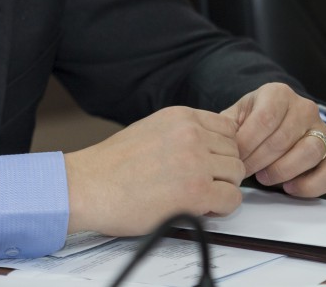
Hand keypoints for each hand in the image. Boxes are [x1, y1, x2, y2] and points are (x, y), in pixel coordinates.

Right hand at [64, 106, 244, 235]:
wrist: (89, 185)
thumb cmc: (112, 164)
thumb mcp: (150, 129)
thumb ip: (181, 133)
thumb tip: (208, 146)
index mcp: (179, 116)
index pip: (227, 128)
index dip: (220, 149)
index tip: (208, 163)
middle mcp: (191, 134)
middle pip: (235, 152)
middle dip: (221, 171)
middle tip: (199, 183)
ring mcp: (195, 161)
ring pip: (236, 175)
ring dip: (221, 189)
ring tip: (195, 196)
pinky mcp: (196, 191)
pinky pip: (232, 200)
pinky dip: (220, 209)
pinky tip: (197, 208)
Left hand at [222, 82, 325, 197]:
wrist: (280, 117)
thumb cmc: (255, 117)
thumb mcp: (239, 113)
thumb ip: (227, 125)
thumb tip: (218, 142)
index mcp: (278, 93)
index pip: (264, 119)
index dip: (247, 143)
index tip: (233, 157)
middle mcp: (304, 108)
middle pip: (282, 139)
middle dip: (258, 160)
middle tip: (243, 171)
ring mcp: (322, 130)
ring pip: (308, 153)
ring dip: (282, 171)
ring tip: (263, 177)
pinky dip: (309, 185)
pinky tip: (289, 187)